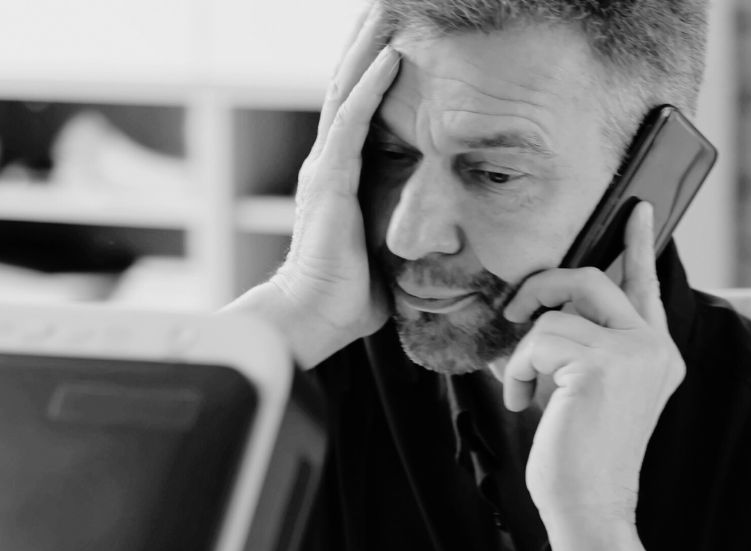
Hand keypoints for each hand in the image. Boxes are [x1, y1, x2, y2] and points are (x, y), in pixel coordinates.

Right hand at [228, 7, 399, 367]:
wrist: (313, 320)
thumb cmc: (349, 297)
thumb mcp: (382, 249)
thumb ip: (399, 227)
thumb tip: (437, 231)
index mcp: (337, 178)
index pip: (355, 111)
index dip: (372, 74)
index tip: (395, 37)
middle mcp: (325, 164)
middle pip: (345, 88)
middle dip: (366, 44)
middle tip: (387, 8)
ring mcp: (324, 169)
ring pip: (346, 92)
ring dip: (368, 50)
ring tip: (387, 14)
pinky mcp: (329, 181)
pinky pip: (352, 122)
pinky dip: (370, 87)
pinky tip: (391, 58)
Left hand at [496, 203, 683, 526]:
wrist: (590, 506)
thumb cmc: (581, 457)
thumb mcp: (588, 391)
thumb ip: (584, 346)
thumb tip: (543, 308)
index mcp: (657, 354)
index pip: (645, 287)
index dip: (639, 244)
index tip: (639, 208)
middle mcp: (654, 349)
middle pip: (591, 280)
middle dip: (542, 289)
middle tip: (513, 312)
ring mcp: (633, 354)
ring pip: (556, 314)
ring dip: (524, 351)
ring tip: (524, 390)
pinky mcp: (601, 364)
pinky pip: (539, 340)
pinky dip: (517, 370)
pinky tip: (523, 403)